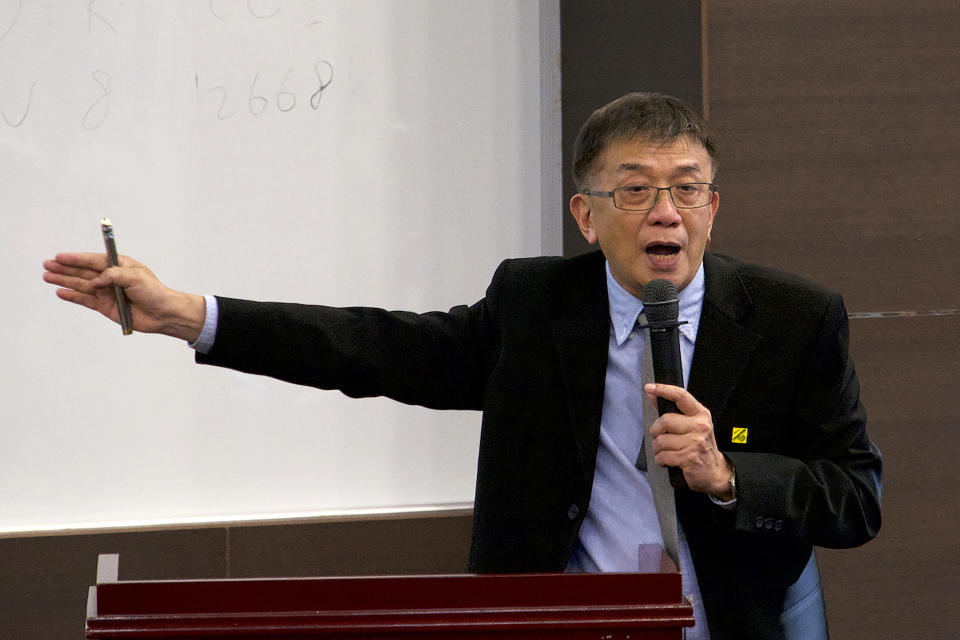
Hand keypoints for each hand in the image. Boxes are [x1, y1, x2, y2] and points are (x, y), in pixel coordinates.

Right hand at [42, 252, 205, 341]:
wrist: (162, 314)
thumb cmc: (153, 292)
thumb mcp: (135, 277)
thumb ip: (113, 275)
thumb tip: (95, 281)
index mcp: (119, 265)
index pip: (93, 259)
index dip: (76, 258)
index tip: (60, 256)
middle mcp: (110, 277)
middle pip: (83, 271)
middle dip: (65, 268)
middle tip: (47, 265)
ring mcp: (106, 292)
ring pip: (81, 285)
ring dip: (64, 280)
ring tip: (48, 277)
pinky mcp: (105, 307)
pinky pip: (86, 300)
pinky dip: (73, 296)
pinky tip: (61, 292)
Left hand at [645, 382, 733, 498]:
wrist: (713, 471)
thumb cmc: (699, 447)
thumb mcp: (691, 425)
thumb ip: (672, 410)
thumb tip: (653, 394)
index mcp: (701, 415)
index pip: (681, 396)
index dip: (664, 390)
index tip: (650, 387)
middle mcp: (700, 426)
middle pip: (665, 421)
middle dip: (656, 431)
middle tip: (659, 436)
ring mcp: (696, 443)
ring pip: (661, 441)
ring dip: (658, 448)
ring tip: (666, 451)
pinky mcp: (689, 458)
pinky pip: (663, 456)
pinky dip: (660, 460)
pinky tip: (668, 461)